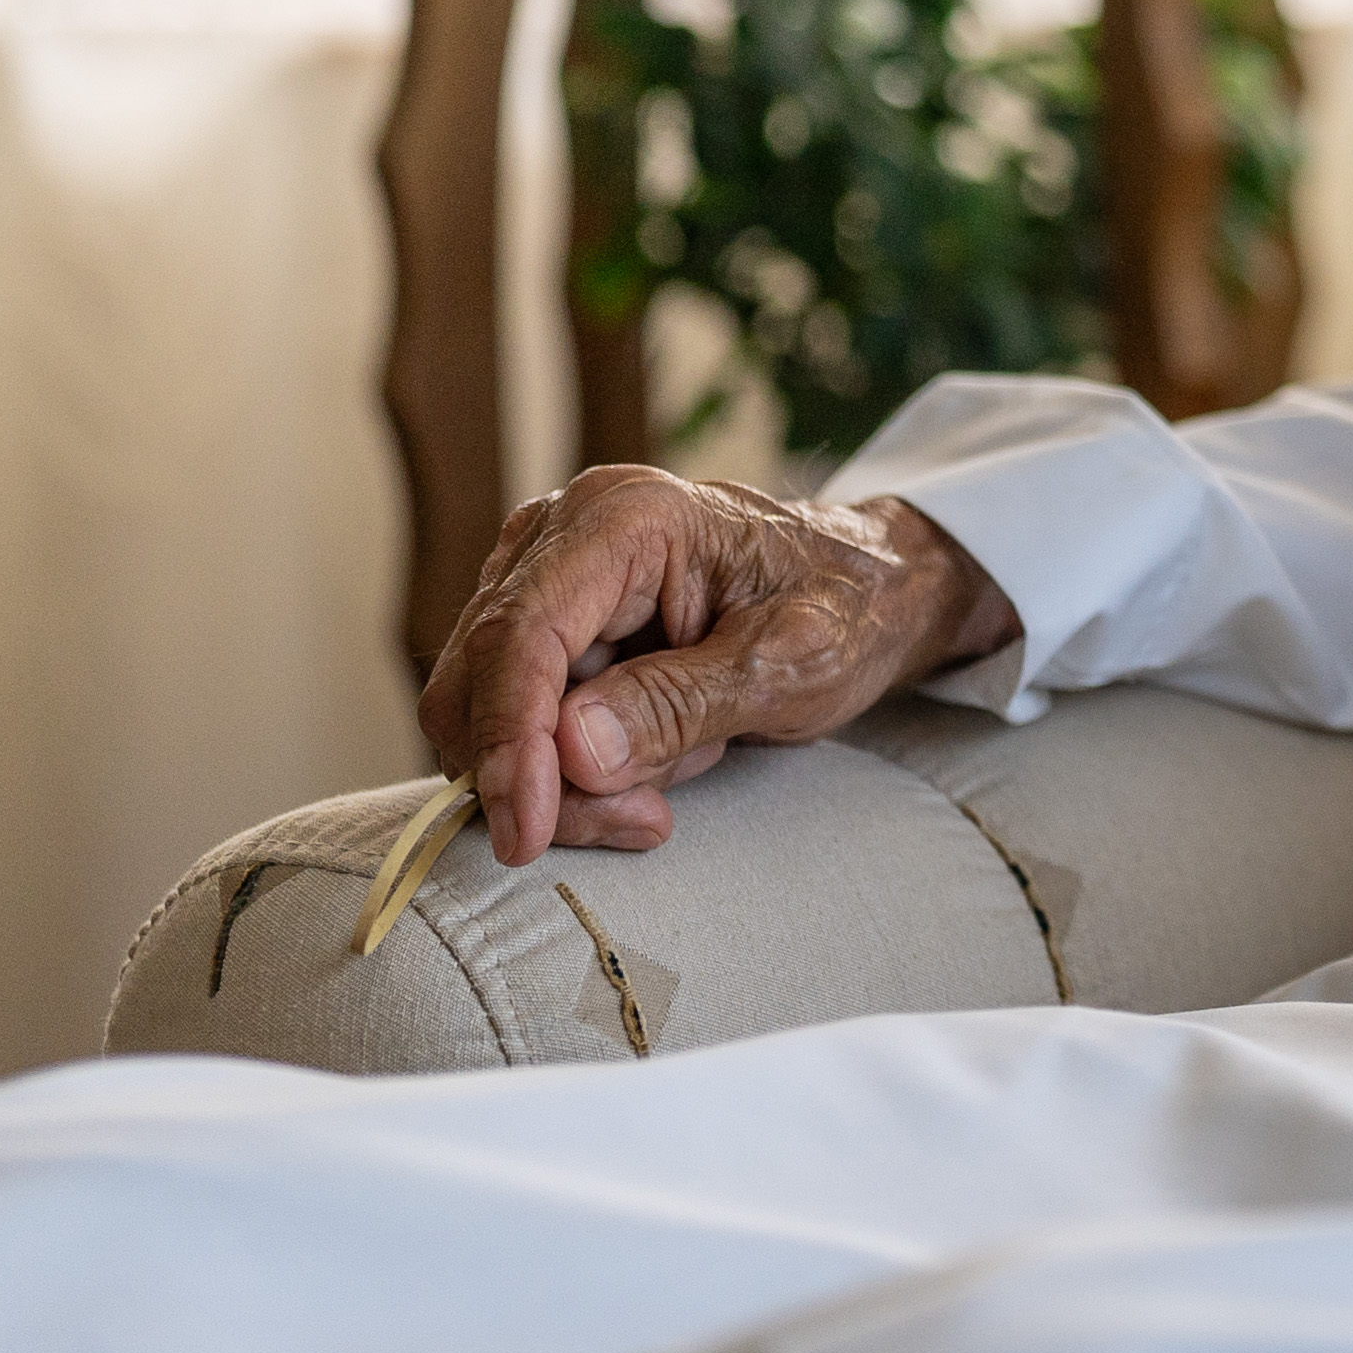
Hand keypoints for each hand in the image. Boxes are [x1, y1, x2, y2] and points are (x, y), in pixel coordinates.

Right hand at [413, 469, 1013, 864]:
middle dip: (545, 778)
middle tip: (647, 819)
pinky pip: (520, 722)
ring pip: (489, 714)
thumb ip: (683, 703)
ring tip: (693, 755)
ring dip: (576, 776)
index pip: (520, 635)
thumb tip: (572, 748)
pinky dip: (582, 766)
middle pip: (485, 681)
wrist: (868, 590)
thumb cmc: (846, 610)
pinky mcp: (546, 623)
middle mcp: (562, 533)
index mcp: (625, 518)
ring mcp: (543, 576)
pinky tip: (668, 752)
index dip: (509, 743)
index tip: (527, 834)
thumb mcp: (794, 664)